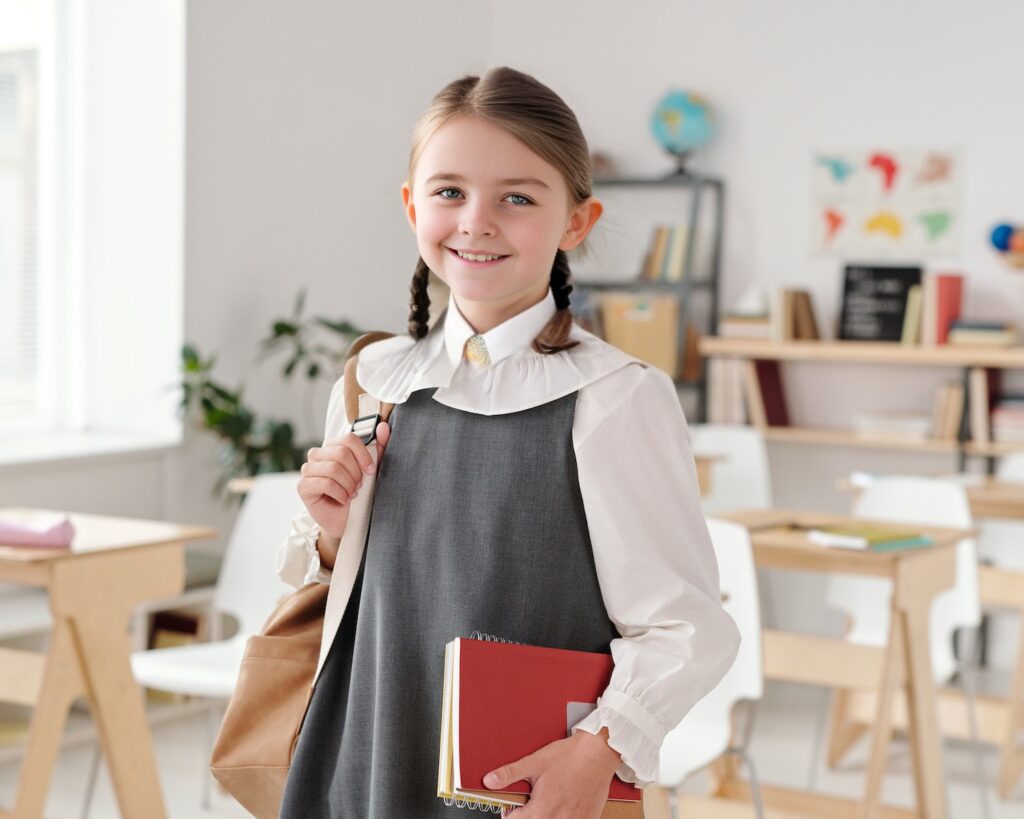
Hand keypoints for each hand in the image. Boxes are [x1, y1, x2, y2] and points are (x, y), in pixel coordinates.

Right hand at [298, 421, 389, 538]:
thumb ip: (378, 447)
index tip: (371, 470)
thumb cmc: (357, 492)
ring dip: (348, 484)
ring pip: (333, 468)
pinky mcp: (303, 486)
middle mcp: (318, 454)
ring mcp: (308, 469)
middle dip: (355, 473)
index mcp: (333, 446)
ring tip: (352, 493)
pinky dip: (340, 493)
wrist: (346, 519)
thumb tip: (383, 426)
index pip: (349, 439)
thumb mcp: (371, 470)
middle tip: (359, 486)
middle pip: (341, 453)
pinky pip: (324, 483)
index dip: (363, 455)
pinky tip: (344, 499)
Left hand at [484, 728, 621, 818]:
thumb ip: (510, 773)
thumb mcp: (535, 762)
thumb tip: (489, 781)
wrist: (598, 752)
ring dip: (547, 816)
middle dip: (529, 816)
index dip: (510, 814)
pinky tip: (565, 805)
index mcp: (541, 809)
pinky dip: (565, 817)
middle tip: (532, 802)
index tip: (513, 806)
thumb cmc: (569, 756)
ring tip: (549, 803)